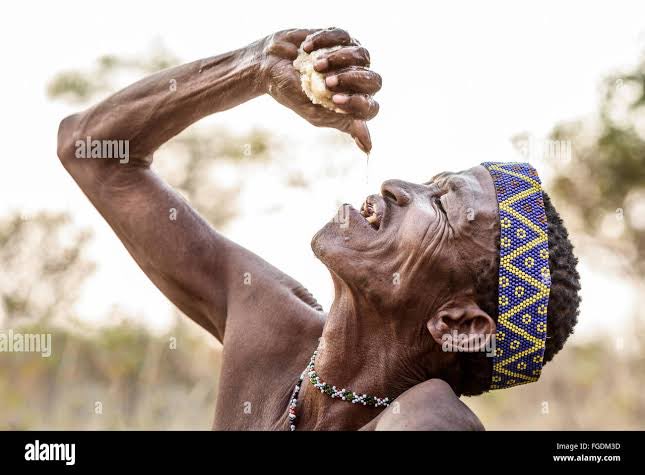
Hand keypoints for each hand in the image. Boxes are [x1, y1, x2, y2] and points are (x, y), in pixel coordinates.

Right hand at [259, 28, 381, 152]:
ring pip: (362, 55)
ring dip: (337, 60)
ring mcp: (350, 57)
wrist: (268, 66)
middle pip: (375, 81)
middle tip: (326, 81)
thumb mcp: (314, 113)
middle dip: (351, 80)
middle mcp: (357, 80)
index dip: (356, 103)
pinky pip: (342, 36)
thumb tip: (369, 148)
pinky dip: (323, 41)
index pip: (371, 108)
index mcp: (353, 103)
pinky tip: (305, 48)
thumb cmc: (291, 92)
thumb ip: (342, 123)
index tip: (333, 99)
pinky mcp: (339, 36)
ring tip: (314, 65)